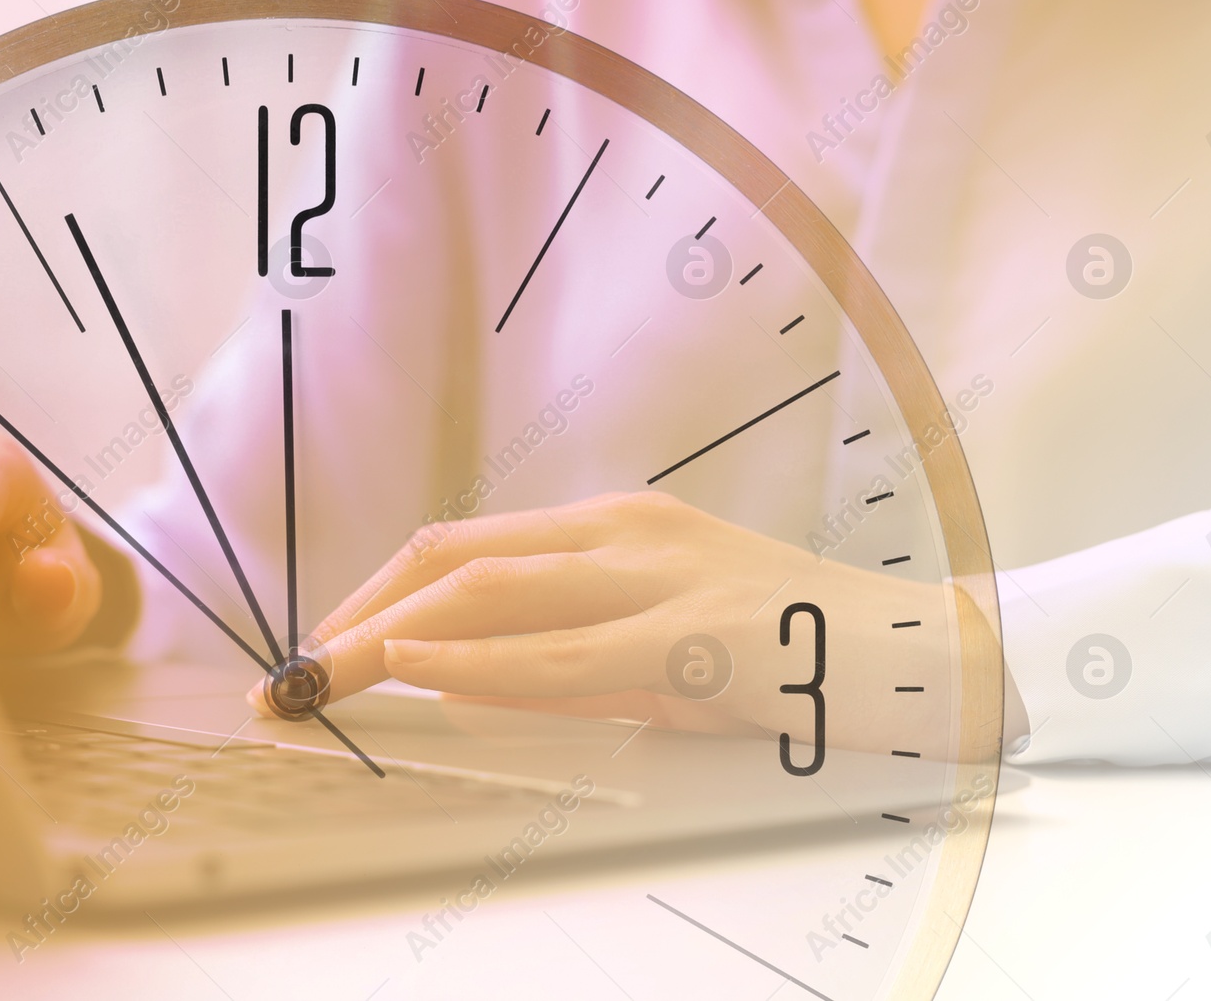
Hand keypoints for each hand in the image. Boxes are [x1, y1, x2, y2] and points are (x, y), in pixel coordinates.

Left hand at [253, 491, 950, 755]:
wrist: (916, 654)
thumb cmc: (784, 652)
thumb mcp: (656, 646)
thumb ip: (561, 656)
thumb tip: (450, 681)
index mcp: (613, 529)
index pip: (462, 547)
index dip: (375, 590)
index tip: (321, 645)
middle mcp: (625, 534)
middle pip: (454, 558)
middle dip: (356, 614)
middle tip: (294, 674)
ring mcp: (660, 575)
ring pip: (491, 591)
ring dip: (388, 637)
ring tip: (322, 679)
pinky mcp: (694, 634)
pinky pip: (562, 651)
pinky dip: (474, 660)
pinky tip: (416, 672)